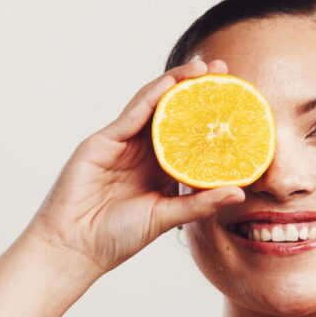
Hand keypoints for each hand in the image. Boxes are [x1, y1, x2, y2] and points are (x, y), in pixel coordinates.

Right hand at [22, 59, 244, 279]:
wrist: (75, 247)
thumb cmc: (118, 237)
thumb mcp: (166, 217)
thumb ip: (200, 204)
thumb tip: (240, 193)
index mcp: (161, 170)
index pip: (190, 136)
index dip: (210, 117)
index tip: (237, 101)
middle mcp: (143, 153)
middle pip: (173, 113)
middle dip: (197, 91)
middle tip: (223, 71)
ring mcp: (122, 144)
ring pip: (152, 106)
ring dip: (176, 84)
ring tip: (202, 69)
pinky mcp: (103, 142)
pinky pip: (131, 114)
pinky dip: (150, 96)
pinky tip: (170, 82)